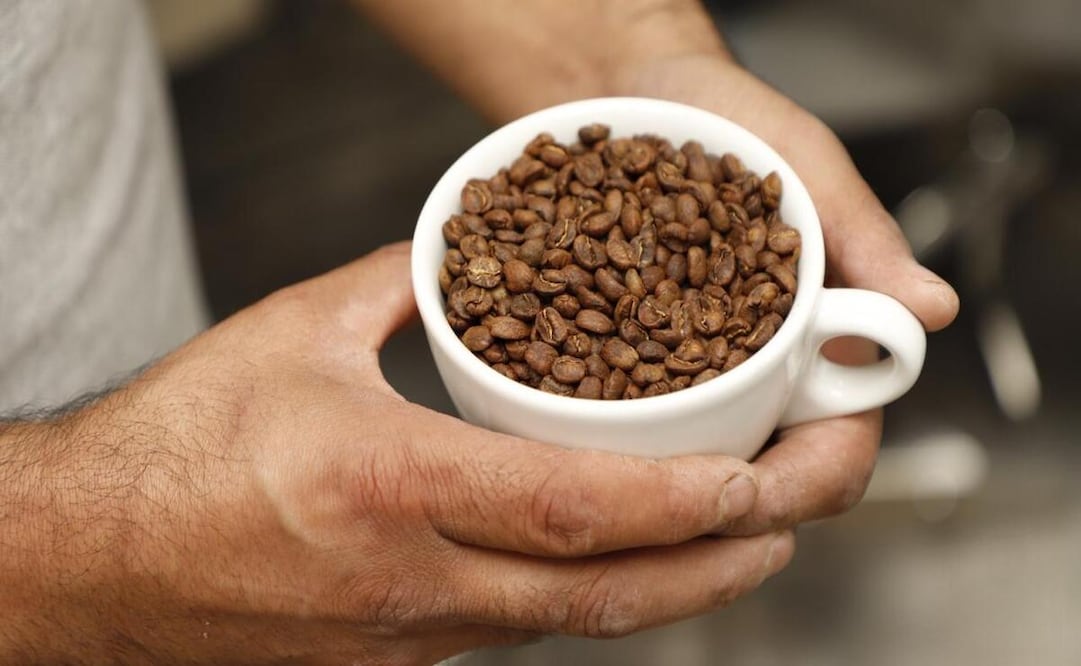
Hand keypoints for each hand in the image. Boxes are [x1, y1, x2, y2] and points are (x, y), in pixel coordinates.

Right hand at [2, 243, 791, 664]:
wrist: (91, 562)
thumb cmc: (175, 449)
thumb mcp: (290, 335)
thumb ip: (393, 286)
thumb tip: (461, 256)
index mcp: (385, 486)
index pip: (564, 509)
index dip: (673, 502)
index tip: (752, 481)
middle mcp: (410, 578)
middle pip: (600, 592)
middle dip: (718, 564)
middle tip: (792, 520)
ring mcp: (409, 633)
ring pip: (572, 624)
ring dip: (673, 589)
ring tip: (744, 546)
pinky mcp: (398, 656)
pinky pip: (520, 630)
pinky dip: (593, 597)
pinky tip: (631, 566)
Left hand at [615, 54, 960, 532]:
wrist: (643, 94)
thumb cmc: (736, 120)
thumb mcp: (802, 163)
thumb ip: (863, 235)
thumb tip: (934, 310)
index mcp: (823, 349)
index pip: (834, 456)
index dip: (799, 490)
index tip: (747, 501)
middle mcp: (758, 381)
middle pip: (754, 488)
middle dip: (712, 517)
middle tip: (648, 516)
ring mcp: (690, 381)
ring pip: (681, 473)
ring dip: (644, 496)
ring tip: (590, 489)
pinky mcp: (625, 367)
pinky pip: (615, 423)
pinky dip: (591, 442)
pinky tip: (550, 440)